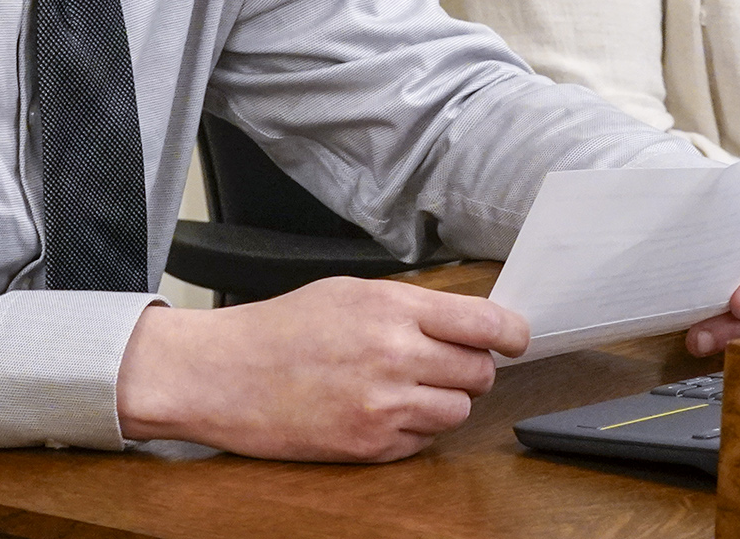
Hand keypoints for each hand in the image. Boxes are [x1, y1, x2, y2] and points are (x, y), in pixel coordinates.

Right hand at [116, 276, 529, 461]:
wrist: (224, 375)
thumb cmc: (281, 328)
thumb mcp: (349, 292)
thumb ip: (409, 306)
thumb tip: (468, 320)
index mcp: (391, 308)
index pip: (485, 323)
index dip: (511, 333)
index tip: (516, 338)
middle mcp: (394, 356)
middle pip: (479, 372)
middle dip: (471, 367)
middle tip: (444, 361)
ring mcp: (383, 407)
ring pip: (458, 411)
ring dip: (444, 400)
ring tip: (406, 386)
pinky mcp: (370, 446)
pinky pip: (423, 442)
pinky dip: (413, 428)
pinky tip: (380, 410)